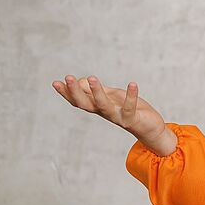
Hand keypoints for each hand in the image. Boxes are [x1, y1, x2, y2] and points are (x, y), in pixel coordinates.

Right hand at [52, 74, 167, 145]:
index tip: (55, 82)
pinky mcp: (132, 119)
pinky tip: (132, 83)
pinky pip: (130, 107)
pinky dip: (131, 95)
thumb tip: (80, 81)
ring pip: (103, 106)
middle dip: (75, 91)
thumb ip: (97, 90)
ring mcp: (117, 117)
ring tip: (91, 78)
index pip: (78, 100)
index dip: (66, 93)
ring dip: (97, 92)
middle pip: (85, 103)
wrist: (149, 128)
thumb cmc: (129, 110)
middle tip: (68, 77)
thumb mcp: (111, 97)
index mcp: (98, 107)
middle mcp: (104, 113)